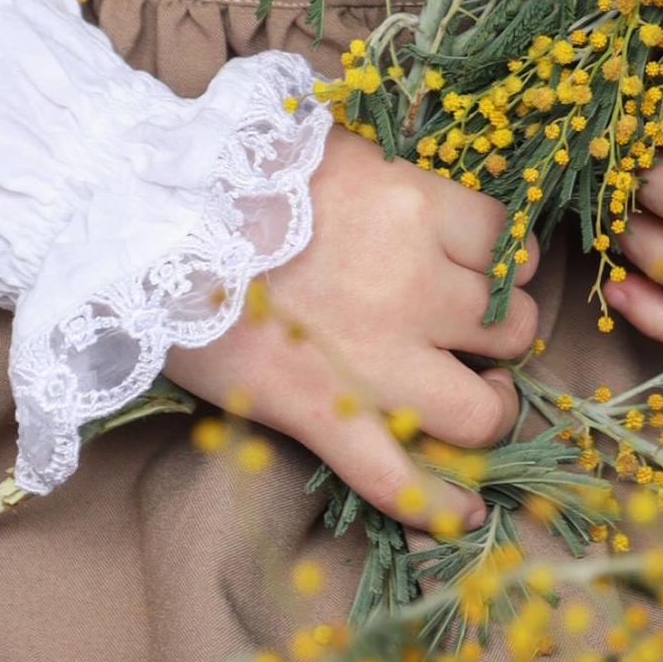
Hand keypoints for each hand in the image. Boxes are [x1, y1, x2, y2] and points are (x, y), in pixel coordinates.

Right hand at [163, 132, 537, 534]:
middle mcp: (416, 283)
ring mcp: (377, 359)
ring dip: (489, 408)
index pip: (507, 244)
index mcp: (417, 206)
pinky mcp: (327, 417)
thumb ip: (390, 179)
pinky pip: (402, 480)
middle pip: (508, 325)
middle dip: (501, 335)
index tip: (489, 273)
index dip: (505, 265)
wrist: (154, 222)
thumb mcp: (333, 149)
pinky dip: (440, 505)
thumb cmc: (238, 173)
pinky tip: (463, 512)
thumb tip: (424, 199)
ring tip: (475, 399)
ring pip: (481, 409)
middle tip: (476, 337)